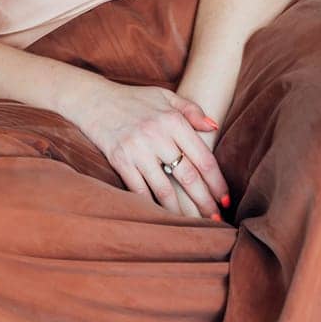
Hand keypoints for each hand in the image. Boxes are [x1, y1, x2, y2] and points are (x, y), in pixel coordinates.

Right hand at [71, 79, 229, 219]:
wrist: (94, 99)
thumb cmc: (134, 99)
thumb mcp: (165, 96)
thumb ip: (191, 110)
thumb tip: (214, 127)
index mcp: (173, 120)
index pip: (203, 158)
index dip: (217, 182)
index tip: (226, 199)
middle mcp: (157, 135)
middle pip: (188, 177)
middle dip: (205, 202)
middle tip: (216, 220)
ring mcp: (137, 150)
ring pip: (165, 190)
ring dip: (181, 211)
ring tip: (194, 224)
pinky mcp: (120, 161)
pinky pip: (140, 191)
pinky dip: (153, 206)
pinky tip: (164, 218)